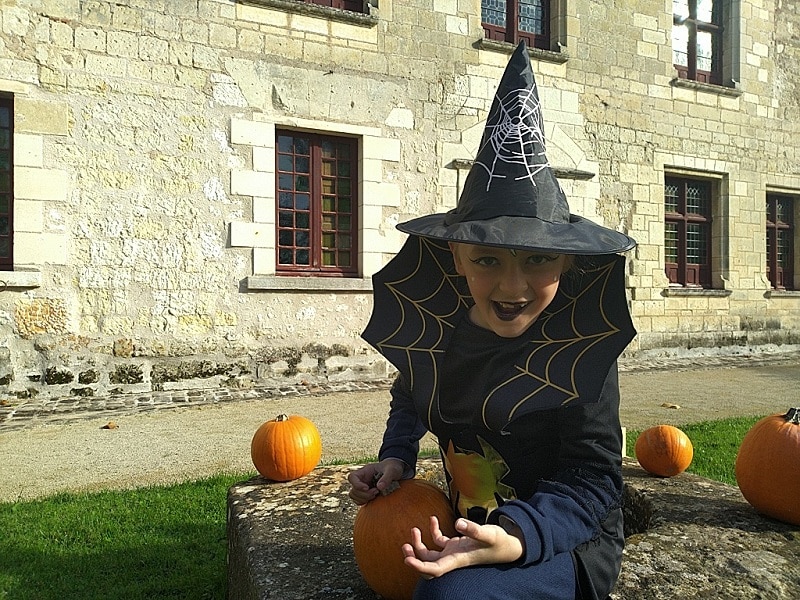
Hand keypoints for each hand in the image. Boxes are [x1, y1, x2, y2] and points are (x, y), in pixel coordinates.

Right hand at [347, 458, 405, 504]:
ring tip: (376, 494)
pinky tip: (375, 498)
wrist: (396, 471)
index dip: (356, 484)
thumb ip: (387, 477)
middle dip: (364, 494)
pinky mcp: (367, 494)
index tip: (367, 488)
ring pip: (354, 496)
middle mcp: (362, 480)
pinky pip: (359, 501)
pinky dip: (365, 502)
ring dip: (364, 499)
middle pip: (353, 490)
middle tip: (376, 492)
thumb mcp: (392, 470)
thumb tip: (379, 487)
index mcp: (365, 471)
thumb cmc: (393, 468)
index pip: (352, 477)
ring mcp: (363, 487)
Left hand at [402, 516, 524, 578]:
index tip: (407, 560)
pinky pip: (439, 541)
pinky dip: (432, 532)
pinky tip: (432, 519)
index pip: (435, 569)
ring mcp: (453, 552)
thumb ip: (473, 529)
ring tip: (414, 529)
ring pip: (430, 553)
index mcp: (458, 560)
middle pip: (428, 565)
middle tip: (405, 545)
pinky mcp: (456, 545)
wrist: (508, 546)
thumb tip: (457, 523)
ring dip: (419, 544)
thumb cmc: (499, 542)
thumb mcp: (488, 534)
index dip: (420, 567)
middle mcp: (453, 559)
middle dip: (415, 557)